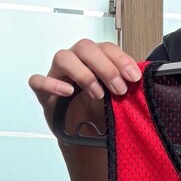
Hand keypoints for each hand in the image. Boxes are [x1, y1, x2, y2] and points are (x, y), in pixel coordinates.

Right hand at [28, 39, 142, 134]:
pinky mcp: (43, 92)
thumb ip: (125, 85)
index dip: (121, 59)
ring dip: (84, 74)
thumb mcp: (116, 97)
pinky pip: (38, 81)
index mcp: (94, 59)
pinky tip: (68, 92)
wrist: (81, 133)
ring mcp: (57, 74)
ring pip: (63, 57)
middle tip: (119, 90)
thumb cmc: (99, 110)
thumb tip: (142, 81)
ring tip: (98, 94)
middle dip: (106, 68)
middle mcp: (75, 61)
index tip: (134, 77)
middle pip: (85, 47)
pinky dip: (52, 84)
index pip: (106, 47)